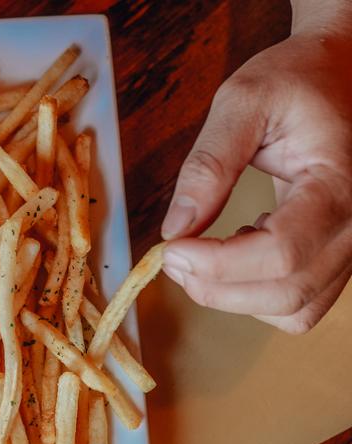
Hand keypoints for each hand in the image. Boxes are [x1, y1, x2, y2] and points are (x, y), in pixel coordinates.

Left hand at [160, 25, 351, 333]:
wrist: (340, 73)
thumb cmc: (296, 81)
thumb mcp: (244, 100)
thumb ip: (208, 164)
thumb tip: (176, 228)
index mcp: (339, 181)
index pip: (281, 251)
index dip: (217, 264)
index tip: (171, 248)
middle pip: (285, 292)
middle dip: (215, 286)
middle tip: (175, 256)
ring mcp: (350, 246)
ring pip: (293, 309)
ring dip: (234, 296)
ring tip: (206, 252)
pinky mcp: (335, 257)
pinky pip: (299, 306)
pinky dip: (256, 296)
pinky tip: (240, 252)